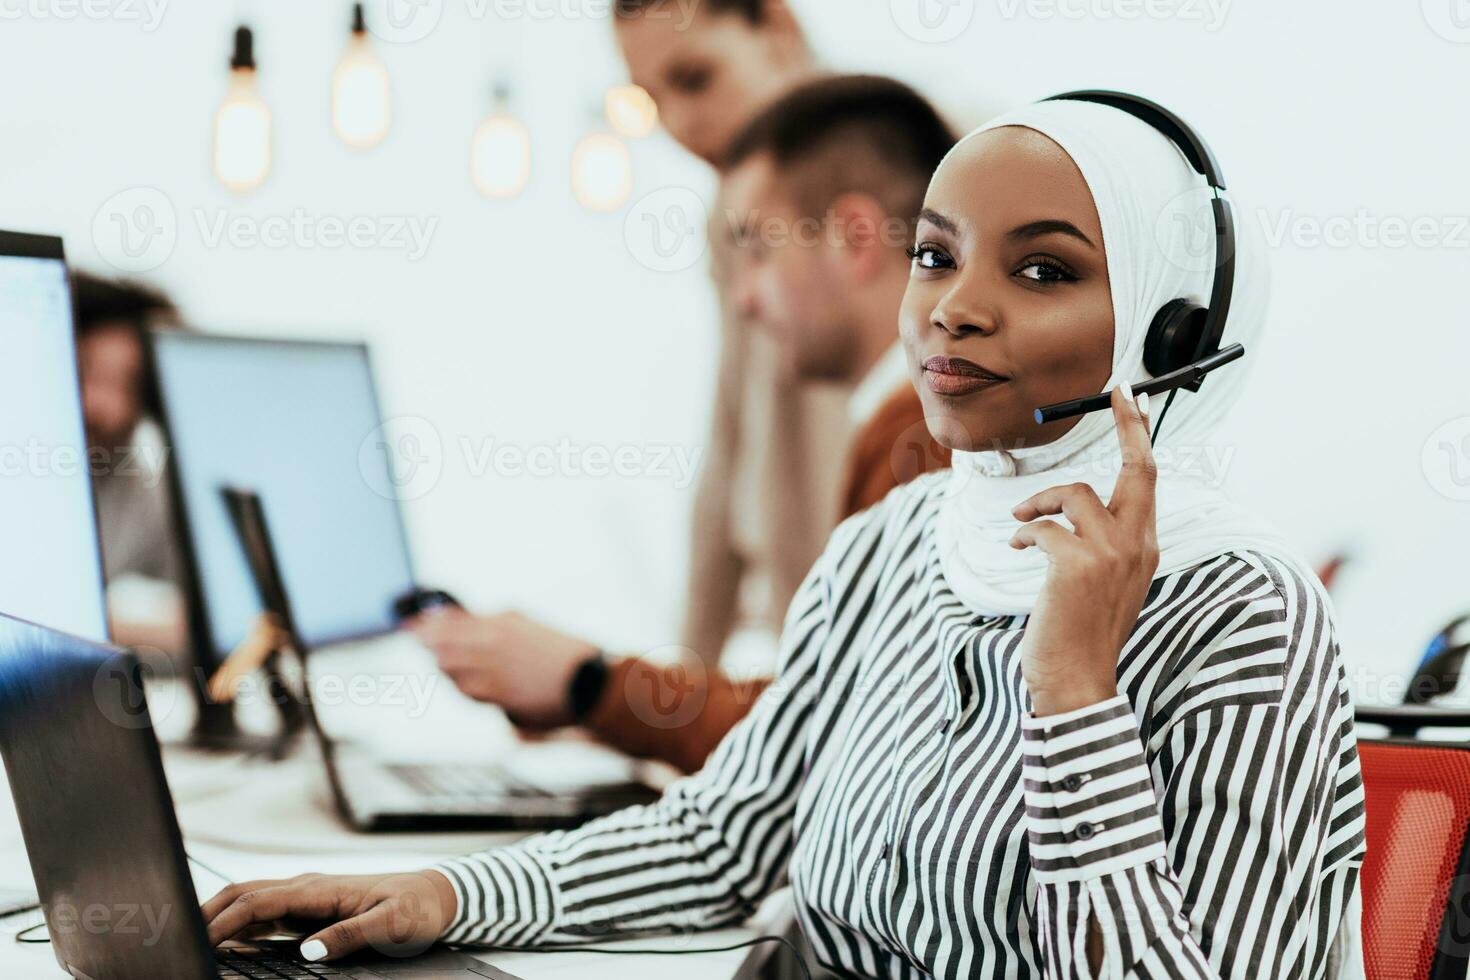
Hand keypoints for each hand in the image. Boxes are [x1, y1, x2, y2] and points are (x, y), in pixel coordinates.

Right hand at [201, 870, 456, 962]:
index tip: (202, 940)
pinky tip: (232, 946)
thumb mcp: (391, 926)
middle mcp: (309, 888)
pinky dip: (243, 927)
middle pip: (246, 893)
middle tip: (181, 937)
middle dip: (210, 911)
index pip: (260, 901)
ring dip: (223, 917)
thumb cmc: (416, 908)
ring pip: (253, 902)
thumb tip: (308, 950)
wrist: (436, 895)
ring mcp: (309, 898)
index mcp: (320, 888)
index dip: (227, 920)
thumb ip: (350, 936)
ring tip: (196, 941)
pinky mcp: (313, 910)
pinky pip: (270, 917)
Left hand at [410, 610, 598, 728]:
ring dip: (442, 664)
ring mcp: (493, 663)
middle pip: (444, 638)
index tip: (410, 622)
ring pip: (449, 663)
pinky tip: (461, 686)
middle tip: (413, 638)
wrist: (589, 683)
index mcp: (503, 619)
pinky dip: (459, 686)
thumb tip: (476, 624)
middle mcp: (494, 637)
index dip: (427, 621)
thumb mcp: (532, 628)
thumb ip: (502, 626)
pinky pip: (463, 688)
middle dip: (426, 639)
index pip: (453, 617)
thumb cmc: (565, 658)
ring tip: (438, 662)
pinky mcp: (496, 689)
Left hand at [1010, 384, 1158, 716]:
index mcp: (1146, 547)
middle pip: (1138, 469)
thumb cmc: (1082, 632)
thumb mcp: (1104, 582)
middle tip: (1115, 394)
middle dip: (1128, 425)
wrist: (1077, 681)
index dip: (1140, 437)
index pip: (1149, 481)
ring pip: (1075, 494)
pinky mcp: (1077, 565)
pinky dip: (1024, 533)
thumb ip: (1103, 544)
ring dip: (1039, 503)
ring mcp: (1111, 554)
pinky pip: (1042, 526)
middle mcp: (1137, 545)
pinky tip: (1018, 550)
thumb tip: (1076, 509)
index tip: (1132, 400)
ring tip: (1023, 521)